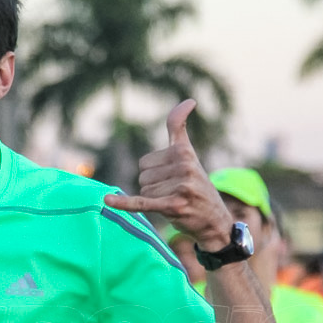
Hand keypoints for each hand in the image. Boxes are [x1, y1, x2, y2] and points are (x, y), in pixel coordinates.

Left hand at [104, 99, 231, 250]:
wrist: (215, 221)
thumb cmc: (197, 186)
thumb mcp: (189, 155)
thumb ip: (179, 129)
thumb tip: (188, 101)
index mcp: (183, 152)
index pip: (146, 162)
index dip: (154, 172)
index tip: (173, 176)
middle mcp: (183, 166)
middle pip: (143, 177)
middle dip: (155, 187)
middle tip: (175, 193)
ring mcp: (180, 186)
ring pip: (145, 191)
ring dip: (156, 200)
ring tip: (176, 201)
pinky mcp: (173, 205)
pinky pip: (142, 202)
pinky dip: (124, 203)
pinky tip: (108, 201)